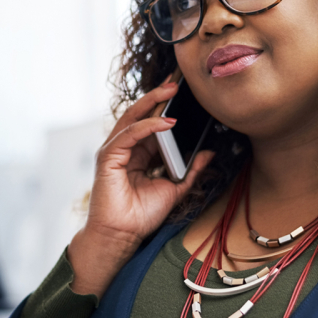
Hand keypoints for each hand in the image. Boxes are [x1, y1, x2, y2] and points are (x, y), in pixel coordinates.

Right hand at [68, 80, 214, 297]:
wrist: (122, 236)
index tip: (182, 91)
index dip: (165, 105)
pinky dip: (148, 126)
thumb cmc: (141, 216)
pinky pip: (129, 135)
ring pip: (132, 118)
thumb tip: (209, 152)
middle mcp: (124, 148)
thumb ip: (190, 170)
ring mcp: (114, 151)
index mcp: (137, 153)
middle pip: (140, 113)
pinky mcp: (108, 157)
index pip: (151, 122)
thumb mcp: (175, 188)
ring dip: (152, 102)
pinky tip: (165, 122)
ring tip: (171, 90)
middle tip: (177, 81)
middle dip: (158, 95)